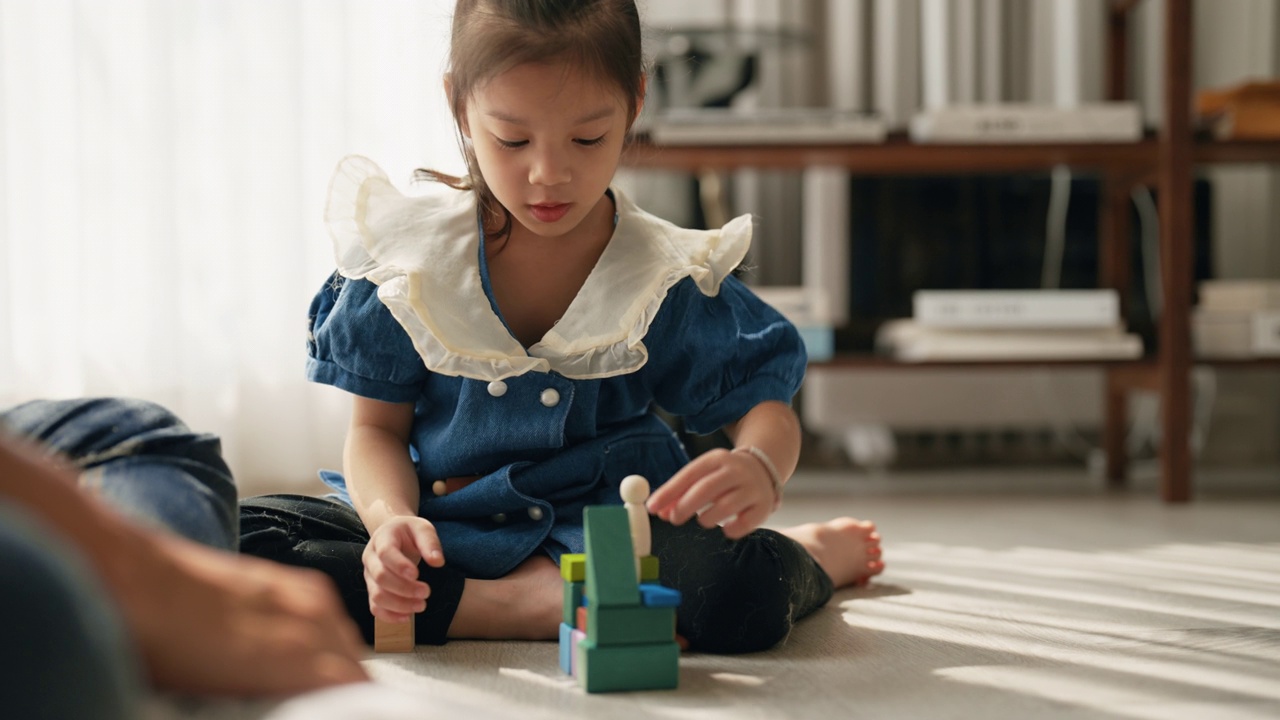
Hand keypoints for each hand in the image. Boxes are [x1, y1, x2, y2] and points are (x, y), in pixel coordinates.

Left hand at [118, 532, 368, 695]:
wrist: (134, 579)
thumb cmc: (160, 649)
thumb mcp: (210, 693)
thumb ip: (262, 699)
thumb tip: (277, 704)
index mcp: (296, 660)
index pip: (355, 690)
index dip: (356, 707)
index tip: (349, 714)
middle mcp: (310, 624)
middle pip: (355, 667)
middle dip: (351, 692)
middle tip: (335, 708)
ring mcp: (300, 597)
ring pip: (344, 638)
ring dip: (342, 664)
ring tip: (326, 690)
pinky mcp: (284, 580)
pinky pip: (328, 613)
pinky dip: (328, 636)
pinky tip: (311, 647)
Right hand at [362, 515, 444, 622]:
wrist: (394, 534)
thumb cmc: (410, 532)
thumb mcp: (422, 528)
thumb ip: (430, 543)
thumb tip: (437, 562)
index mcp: (382, 538)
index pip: (385, 553)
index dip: (399, 566)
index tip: (417, 575)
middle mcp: (371, 557)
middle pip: (380, 577)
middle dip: (404, 588)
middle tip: (426, 592)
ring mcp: (369, 575)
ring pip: (376, 595)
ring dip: (399, 605)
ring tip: (421, 605)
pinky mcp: (373, 589)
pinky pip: (375, 607)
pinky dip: (389, 616)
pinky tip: (408, 616)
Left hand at [646, 447, 775, 539]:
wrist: (763, 470)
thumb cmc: (723, 477)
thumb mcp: (703, 476)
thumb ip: (680, 493)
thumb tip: (659, 512)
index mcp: (717, 459)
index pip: (689, 474)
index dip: (669, 492)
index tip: (652, 508)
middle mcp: (736, 471)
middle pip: (706, 489)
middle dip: (685, 507)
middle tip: (674, 519)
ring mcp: (752, 488)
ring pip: (725, 506)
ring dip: (707, 518)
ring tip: (704, 519)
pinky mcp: (764, 506)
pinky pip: (744, 523)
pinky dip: (730, 529)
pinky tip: (726, 526)